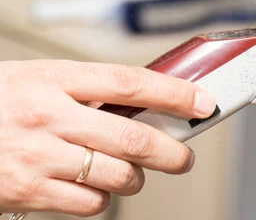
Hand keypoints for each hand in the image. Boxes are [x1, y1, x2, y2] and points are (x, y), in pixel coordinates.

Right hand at [0, 60, 215, 215]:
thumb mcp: (39, 79)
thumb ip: (87, 90)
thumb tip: (145, 102)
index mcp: (55, 78)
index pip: (129, 82)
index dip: (173, 93)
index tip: (200, 102)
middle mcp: (48, 116)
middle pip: (133, 139)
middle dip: (171, 152)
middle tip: (183, 157)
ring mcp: (37, 157)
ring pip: (117, 176)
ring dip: (135, 178)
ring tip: (129, 172)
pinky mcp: (27, 193)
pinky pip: (89, 203)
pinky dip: (102, 198)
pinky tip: (91, 185)